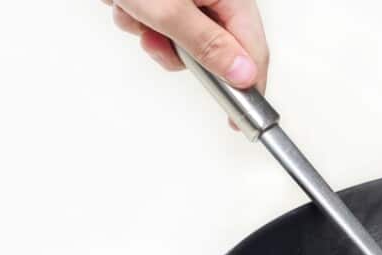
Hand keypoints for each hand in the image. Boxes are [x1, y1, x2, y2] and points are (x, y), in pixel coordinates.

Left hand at [102, 0, 269, 91]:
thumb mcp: (169, 11)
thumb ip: (208, 45)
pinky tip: (128, 6)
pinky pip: (163, 27)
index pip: (253, 49)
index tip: (239, 117)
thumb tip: (243, 74)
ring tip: (136, 16)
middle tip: (158, 44)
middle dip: (180, 53)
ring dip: (155, 38)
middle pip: (217, 47)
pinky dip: (142, 23)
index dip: (248, 85)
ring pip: (184, 41)